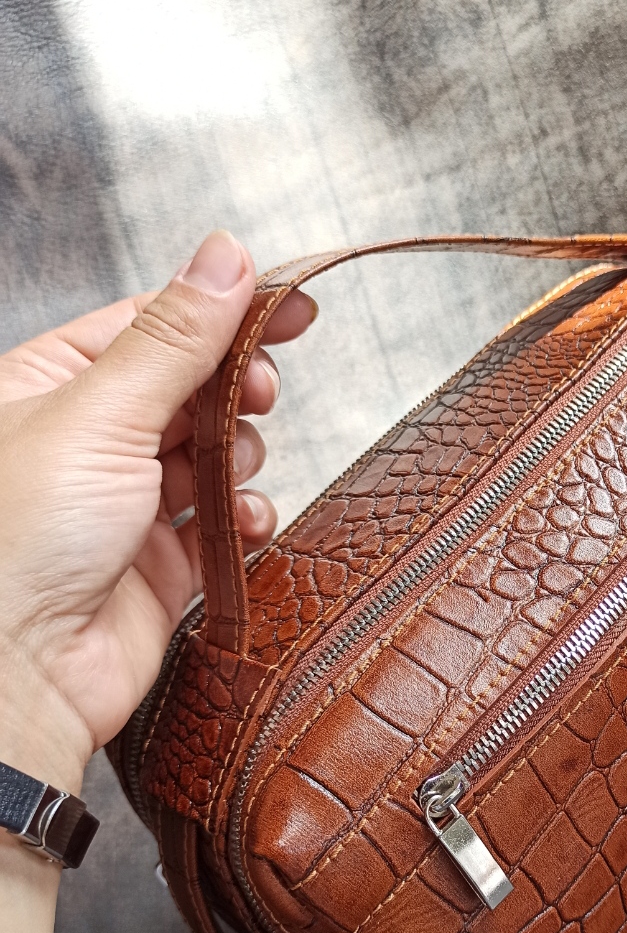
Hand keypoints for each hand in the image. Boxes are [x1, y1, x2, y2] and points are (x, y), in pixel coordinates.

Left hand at [0, 230, 316, 793]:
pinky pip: (222, 523)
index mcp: (45, 387)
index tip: (292, 303)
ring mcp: (124, 505)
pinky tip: (246, 519)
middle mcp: (84, 442)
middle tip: (260, 390)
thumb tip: (226, 255)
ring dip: (237, 453)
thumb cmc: (20, 543)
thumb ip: (174, 338)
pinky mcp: (160, 565)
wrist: (22, 677)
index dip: (221, 308)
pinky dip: (245, 517)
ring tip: (233, 465)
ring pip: (211, 453)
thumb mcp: (100, 414)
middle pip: (187, 386)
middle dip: (233, 386)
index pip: (147, 323)